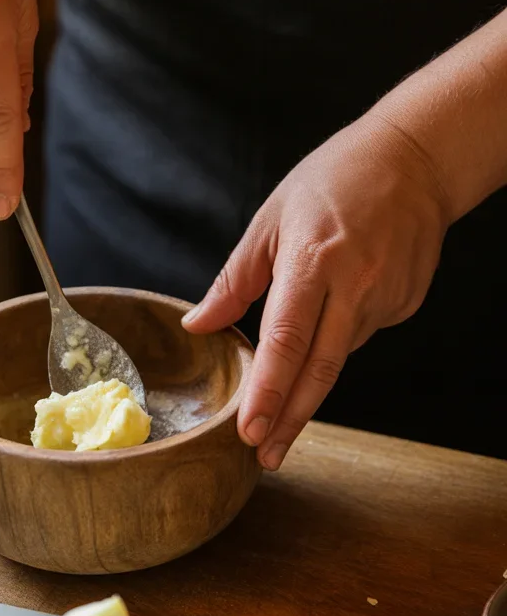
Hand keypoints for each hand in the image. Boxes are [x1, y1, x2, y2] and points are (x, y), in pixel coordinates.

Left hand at [183, 114, 451, 469]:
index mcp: (314, 262)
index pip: (285, 343)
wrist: (416, 159)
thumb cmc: (335, 179)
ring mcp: (387, 298)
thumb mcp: (271, 219)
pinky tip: (337, 310)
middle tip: (266, 456)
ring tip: (285, 391)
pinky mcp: (405, 305)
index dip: (267, 393)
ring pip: (338, 356)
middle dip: (289, 420)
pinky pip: (360, 335)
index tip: (250, 433)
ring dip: (309, 380)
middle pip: (318, 371)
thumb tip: (198, 325)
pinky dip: (338, 336)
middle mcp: (355, 286)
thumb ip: (235, 280)